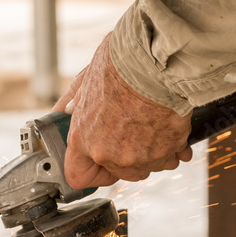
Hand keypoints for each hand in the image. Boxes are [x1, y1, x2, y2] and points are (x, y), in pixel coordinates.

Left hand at [54, 34, 192, 188]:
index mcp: (84, 139)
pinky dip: (171, 146)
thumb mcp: (85, 80)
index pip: (78, 177)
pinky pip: (169, 157)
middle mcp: (111, 154)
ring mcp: (140, 156)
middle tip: (131, 132)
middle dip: (124, 157)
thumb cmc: (120, 64)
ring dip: (150, 152)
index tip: (98, 166)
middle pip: (117, 173)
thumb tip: (64, 112)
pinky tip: (170, 128)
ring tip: (152, 125)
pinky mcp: (167, 150)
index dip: (90, 172)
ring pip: (145, 166)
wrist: (156, 60)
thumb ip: (73, 103)